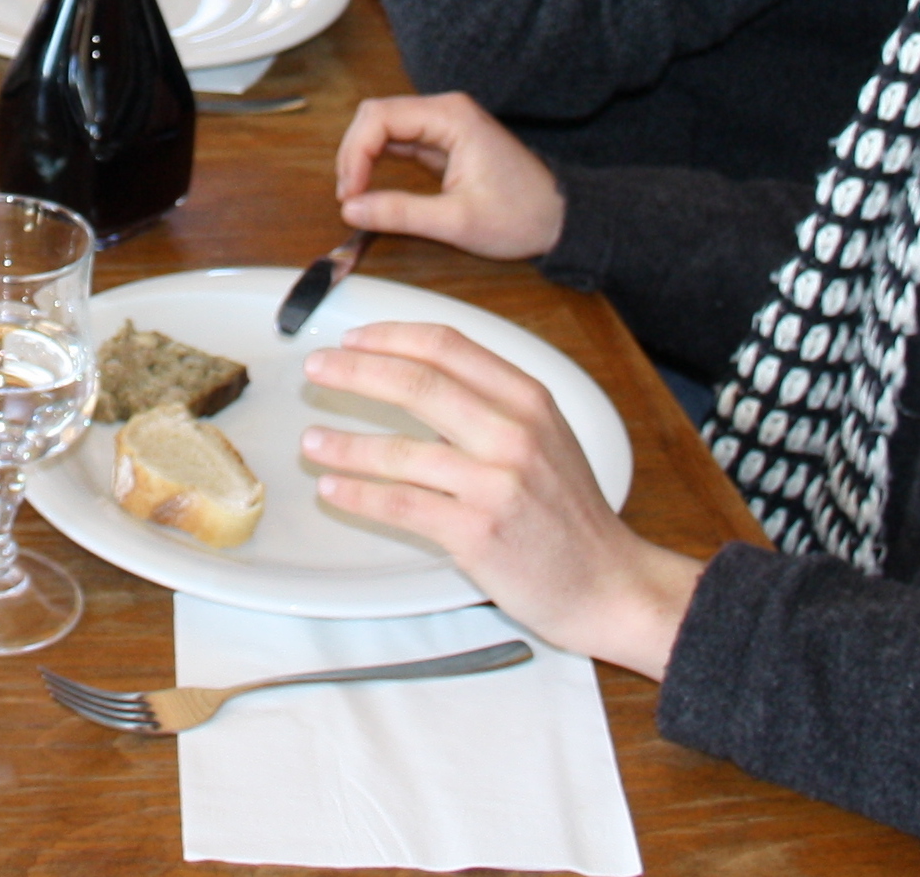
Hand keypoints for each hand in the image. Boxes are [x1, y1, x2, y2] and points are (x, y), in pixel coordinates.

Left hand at [300, 321, 701, 676]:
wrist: (609, 584)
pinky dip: (357, 495)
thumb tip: (413, 376)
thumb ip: (491, 404)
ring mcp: (496, 483)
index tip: (352, 339)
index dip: (391, 337)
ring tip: (310, 441)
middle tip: (317, 369)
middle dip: (354, 371)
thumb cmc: (570, 513)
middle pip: (416, 383)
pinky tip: (333, 489)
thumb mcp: (546, 436)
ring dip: (344, 444)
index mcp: (529, 399)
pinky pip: (400, 505)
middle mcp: (514, 433)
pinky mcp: (477, 532)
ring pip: (399, 451)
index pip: (447, 346)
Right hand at [334, 91, 565, 260]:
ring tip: (357, 195)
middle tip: (350, 196)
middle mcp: (446, 111)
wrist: (560, 218)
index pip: (380, 118)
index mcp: (452, 117)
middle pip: (376, 116)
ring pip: (383, 127)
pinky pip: (399, 141)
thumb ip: (400, 213)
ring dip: (363, 157)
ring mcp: (445, 123)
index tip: (351, 193)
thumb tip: (352, 209)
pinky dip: (378, 161)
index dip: (356, 154)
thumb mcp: (457, 222)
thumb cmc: (522, 215)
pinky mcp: (444, 140)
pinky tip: (372, 187)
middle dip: (354, 154)